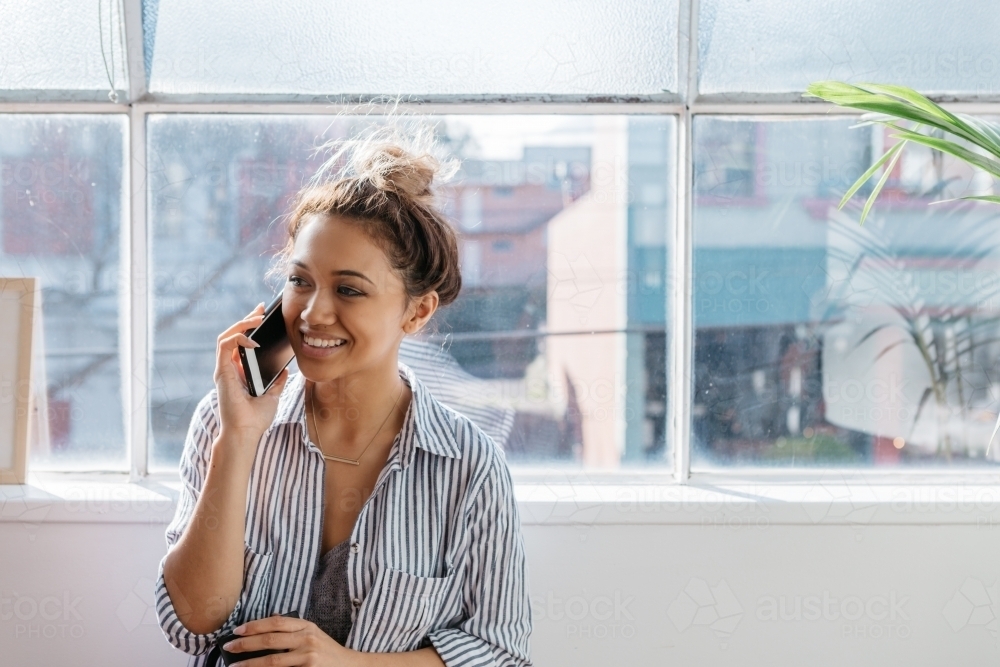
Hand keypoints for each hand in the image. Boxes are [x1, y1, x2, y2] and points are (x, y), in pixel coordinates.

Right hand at [214, 304, 289, 451]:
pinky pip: (225, 345)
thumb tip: (285, 370)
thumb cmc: (255, 419)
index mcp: (239, 372)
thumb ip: (276, 382)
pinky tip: (253, 338)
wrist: (246, 433)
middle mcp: (229, 368)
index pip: (242, 343)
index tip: (263, 315)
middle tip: (261, 308)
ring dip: (241, 323)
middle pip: (233, 335)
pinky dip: (237, 337)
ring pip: (226, 336)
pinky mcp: (221, 371)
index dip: (251, 327)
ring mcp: (224, 369)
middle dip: (247, 319)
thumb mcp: (272, 395)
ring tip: (257, 317)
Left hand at [224, 615, 355, 666]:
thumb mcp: (313, 635)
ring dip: (250, 663)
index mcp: (306, 625)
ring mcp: (308, 655)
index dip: (254, 626)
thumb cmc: (327, 653)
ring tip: (235, 665)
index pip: (275, 622)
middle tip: (229, 646)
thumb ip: (293, 631)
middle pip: (270, 639)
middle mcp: (307, 637)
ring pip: (272, 659)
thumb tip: (264, 627)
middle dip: (246, 643)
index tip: (237, 630)